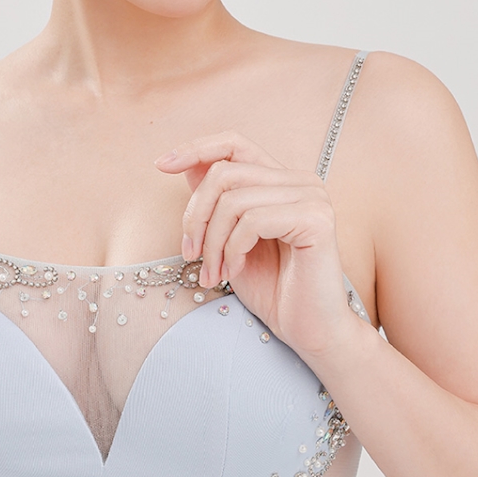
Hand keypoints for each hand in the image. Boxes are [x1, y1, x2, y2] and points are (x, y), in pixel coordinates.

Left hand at [154, 129, 360, 358]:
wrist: (310, 333)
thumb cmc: (272, 289)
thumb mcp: (230, 239)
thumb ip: (216, 202)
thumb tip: (184, 164)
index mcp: (282, 180)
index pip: (233, 143)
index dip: (195, 148)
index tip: (161, 165)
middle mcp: (301, 180)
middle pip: (223, 173)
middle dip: (196, 216)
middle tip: (189, 255)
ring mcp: (312, 197)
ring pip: (233, 199)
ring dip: (211, 242)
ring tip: (212, 273)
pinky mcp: (316, 219)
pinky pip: (252, 221)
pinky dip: (232, 250)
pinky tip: (234, 272)